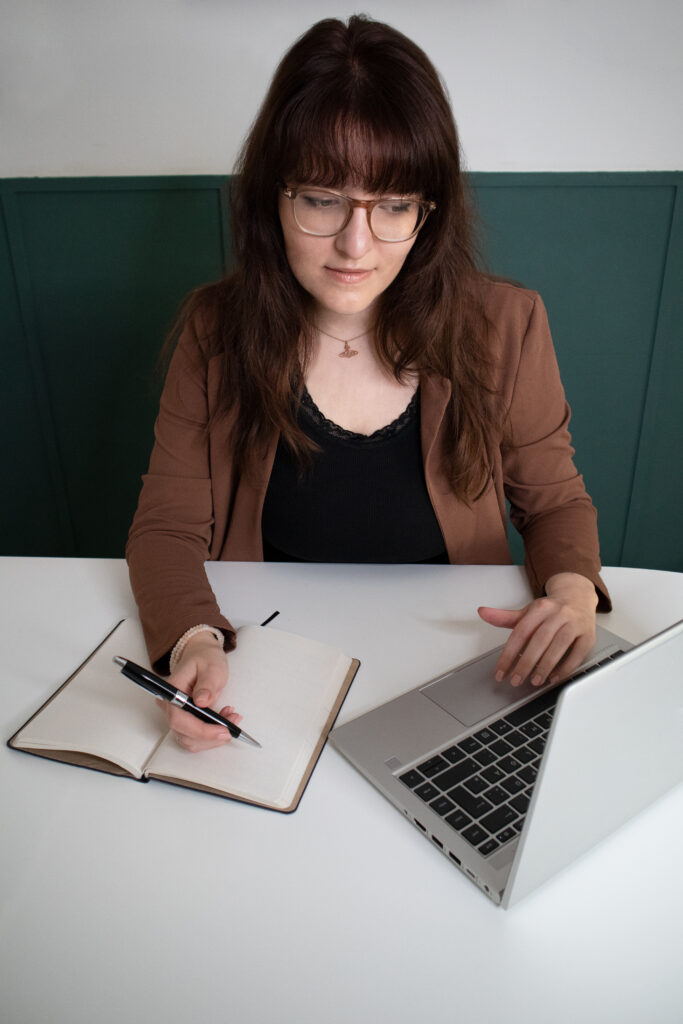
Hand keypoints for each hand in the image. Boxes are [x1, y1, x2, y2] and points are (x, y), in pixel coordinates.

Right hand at [158, 633, 240, 751]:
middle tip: (233, 723)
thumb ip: (208, 684)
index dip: (201, 730)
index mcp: (172, 691)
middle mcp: (170, 706)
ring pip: (191, 740)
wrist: (201, 656)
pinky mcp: (185, 720)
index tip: (223, 730)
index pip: (179, 719)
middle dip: (211, 735)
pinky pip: (196, 736)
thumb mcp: (212, 667)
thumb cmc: (205, 658)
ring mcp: (176, 715)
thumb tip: (202, 701)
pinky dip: (212, 734)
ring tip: (231, 718)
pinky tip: (224, 719)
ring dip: (213, 736)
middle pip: (185, 734)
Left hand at [477, 573, 597, 687]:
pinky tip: (554, 677)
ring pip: (558, 647)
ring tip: (534, 681)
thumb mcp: (527, 612)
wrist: (578, 596)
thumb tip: (482, 612)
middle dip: (525, 663)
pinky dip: (566, 668)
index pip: (520, 633)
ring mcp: (575, 624)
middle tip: (515, 680)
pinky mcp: (588, 635)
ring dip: (545, 667)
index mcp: (540, 608)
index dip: (508, 654)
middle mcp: (558, 614)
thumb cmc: (550, 610)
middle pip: (539, 641)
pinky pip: (577, 653)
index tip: (500, 672)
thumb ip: (505, 617)